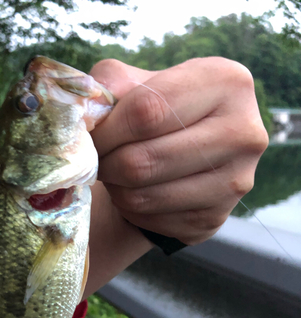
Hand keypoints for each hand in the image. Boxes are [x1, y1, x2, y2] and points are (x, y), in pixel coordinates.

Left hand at [90, 57, 268, 244]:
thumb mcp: (138, 82)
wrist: (185, 154)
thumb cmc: (158, 111)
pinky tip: (137, 192)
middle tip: (97, 159)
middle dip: (106, 163)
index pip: (147, 111)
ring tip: (116, 174)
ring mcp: (235, 183)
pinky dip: (131, 210)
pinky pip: (151, 221)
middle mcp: (244, 133)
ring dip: (116, 188)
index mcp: (227, 83)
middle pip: (143, 160)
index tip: (88, 136)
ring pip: (143, 196)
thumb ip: (111, 84)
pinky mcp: (216, 219)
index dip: (105, 130)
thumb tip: (86, 110)